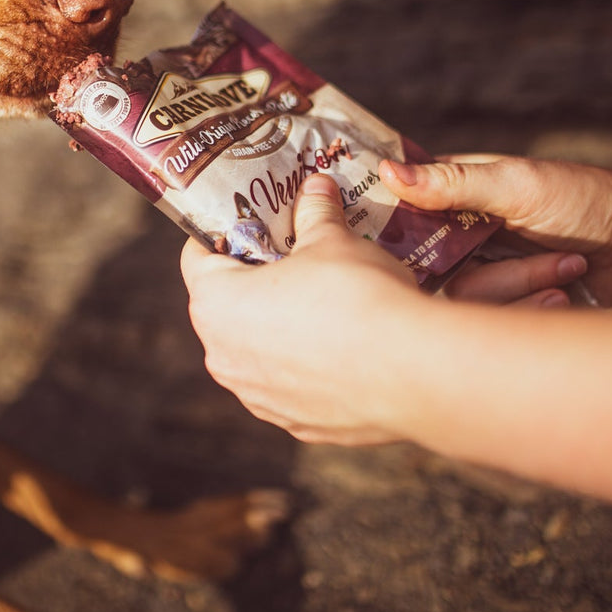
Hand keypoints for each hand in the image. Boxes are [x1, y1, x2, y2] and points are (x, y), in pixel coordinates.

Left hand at [179, 174, 583, 444]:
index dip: (224, 232)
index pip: (198, 256)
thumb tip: (316, 187)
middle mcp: (224, 358)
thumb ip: (316, 212)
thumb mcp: (333, 240)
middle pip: (226, 306)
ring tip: (323, 302)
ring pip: (258, 351)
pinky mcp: (295, 424)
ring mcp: (258, 398)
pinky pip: (291, 386)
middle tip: (293, 254)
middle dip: (256, 279)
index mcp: (216, 305)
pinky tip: (343, 348)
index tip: (249, 220)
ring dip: (280, 327)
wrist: (413, 371)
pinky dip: (307, 366)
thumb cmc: (358, 295)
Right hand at [381, 155, 611, 305]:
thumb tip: (385, 172)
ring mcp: (479, 271)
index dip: (387, 229)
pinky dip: (531, 307)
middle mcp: (455, 234)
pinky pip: (490, 321)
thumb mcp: (515, 184)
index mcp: (451, 194)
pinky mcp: (503, 305)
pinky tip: (563, 291)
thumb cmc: (583, 198)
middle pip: (420, 267)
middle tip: (509, 253)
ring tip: (564, 268)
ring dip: (518, 286)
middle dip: (475, 269)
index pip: (396, 210)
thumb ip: (452, 183)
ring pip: (461, 298)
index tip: (390, 244)